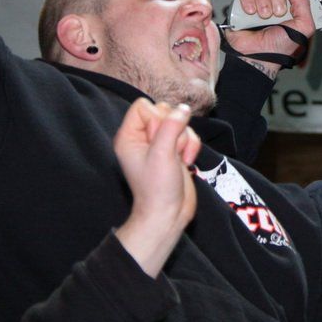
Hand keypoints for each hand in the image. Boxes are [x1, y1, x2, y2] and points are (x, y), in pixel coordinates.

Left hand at [113, 99, 201, 277]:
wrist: (168, 214)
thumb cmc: (157, 188)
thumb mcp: (162, 153)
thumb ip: (172, 126)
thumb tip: (184, 108)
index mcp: (129, 136)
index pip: (143, 106)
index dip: (157, 119)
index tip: (158, 140)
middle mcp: (143, 138)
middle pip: (164, 111)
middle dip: (174, 129)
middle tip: (169, 151)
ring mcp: (160, 144)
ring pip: (180, 123)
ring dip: (185, 140)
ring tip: (178, 160)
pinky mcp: (175, 151)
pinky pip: (188, 134)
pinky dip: (192, 147)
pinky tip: (186, 162)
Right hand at [224, 0, 314, 76]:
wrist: (258, 57)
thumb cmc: (279, 47)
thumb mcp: (303, 27)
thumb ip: (303, 3)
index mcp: (289, 6)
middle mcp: (273, 2)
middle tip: (277, 13)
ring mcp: (257, 3)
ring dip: (262, 1)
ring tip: (264, 17)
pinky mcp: (241, 6)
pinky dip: (248, 1)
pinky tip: (250, 13)